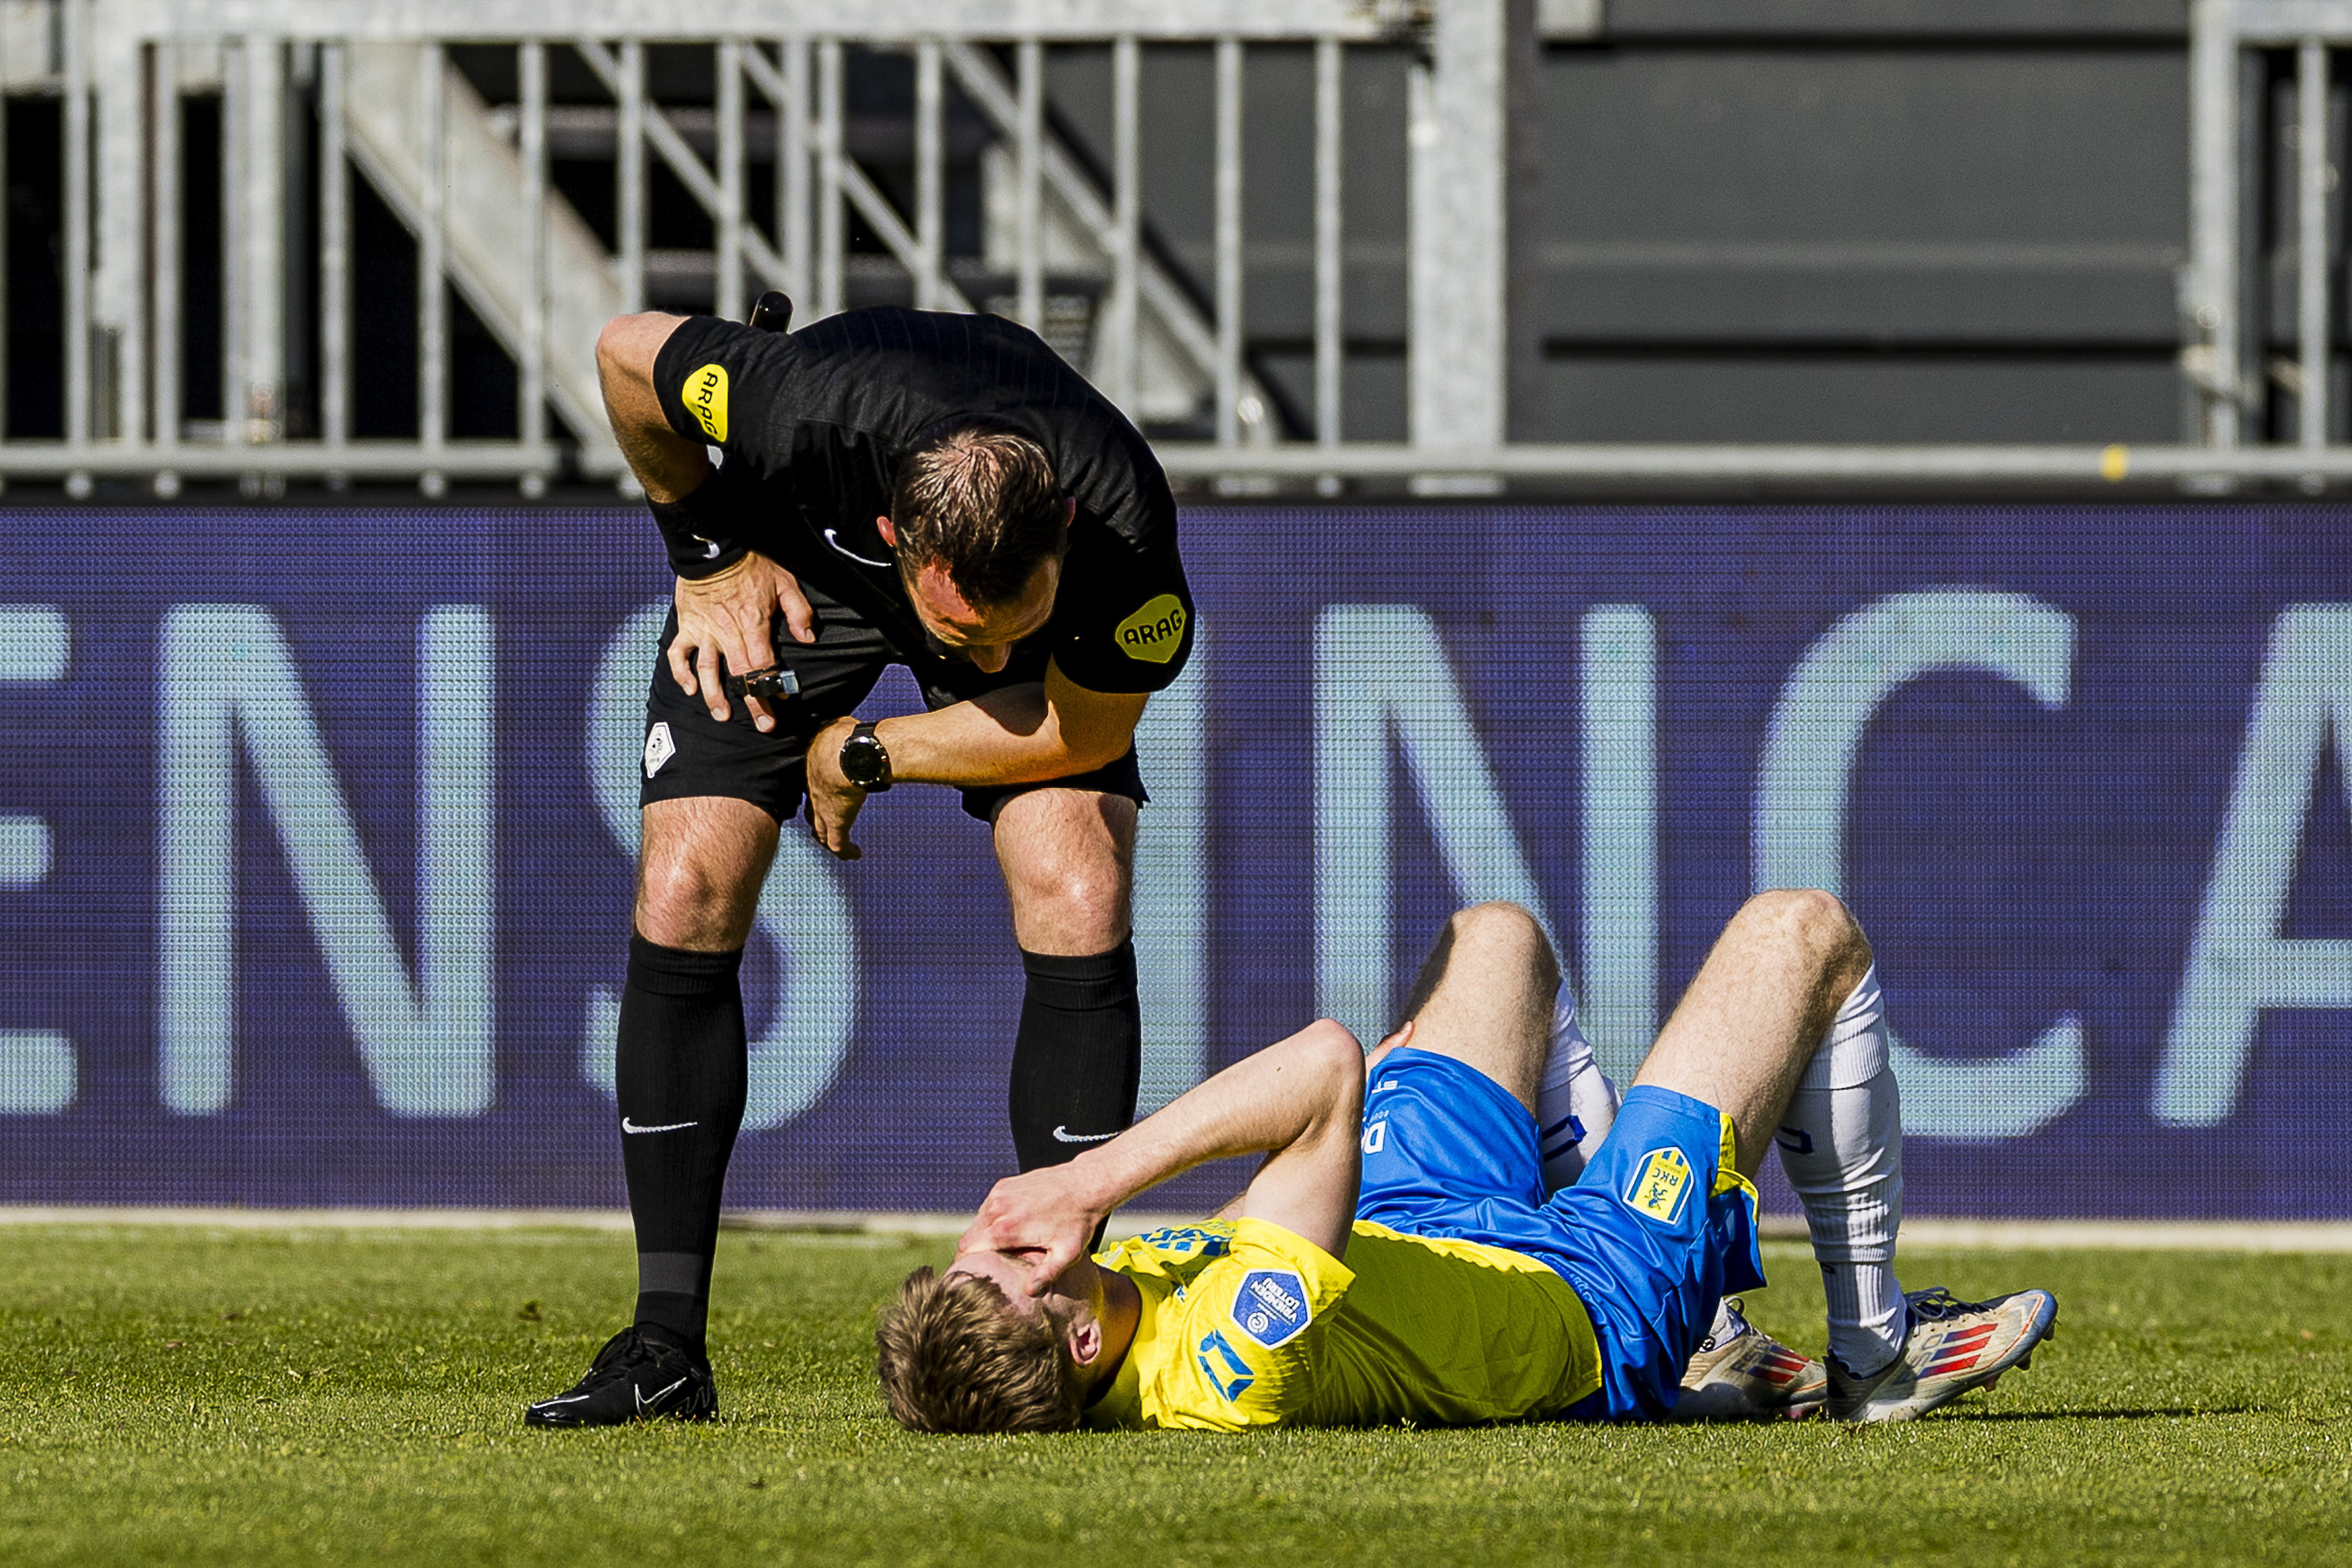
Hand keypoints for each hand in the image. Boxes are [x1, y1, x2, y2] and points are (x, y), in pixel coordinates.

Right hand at [667, 551, 815, 731]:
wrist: (713, 547)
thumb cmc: (752, 563)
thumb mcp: (785, 581)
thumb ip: (799, 611)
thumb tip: (808, 638)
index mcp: (753, 623)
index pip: (764, 662)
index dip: (773, 684)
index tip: (782, 701)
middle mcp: (728, 632)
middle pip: (741, 673)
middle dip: (753, 701)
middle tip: (763, 724)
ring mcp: (705, 631)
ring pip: (707, 669)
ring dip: (714, 694)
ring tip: (722, 715)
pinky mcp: (687, 626)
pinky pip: (679, 653)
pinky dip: (681, 672)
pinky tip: (690, 689)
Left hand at [802, 715, 868, 859]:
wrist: (852, 753)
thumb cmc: (845, 736)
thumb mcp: (836, 725)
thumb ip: (837, 727)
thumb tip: (843, 721)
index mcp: (812, 769)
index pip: (810, 785)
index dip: (815, 792)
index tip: (822, 794)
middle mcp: (813, 792)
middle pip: (811, 812)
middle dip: (817, 820)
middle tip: (824, 825)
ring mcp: (824, 809)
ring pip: (822, 831)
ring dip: (829, 839)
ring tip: (841, 845)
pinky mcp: (839, 822)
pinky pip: (839, 844)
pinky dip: (846, 851)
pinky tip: (855, 854)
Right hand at [959, 1162, 1113, 1296]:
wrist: (1085, 1183)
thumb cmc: (1078, 1221)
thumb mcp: (1067, 1252)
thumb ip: (1046, 1273)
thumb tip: (1028, 1291)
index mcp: (1007, 1228)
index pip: (968, 1250)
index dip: (967, 1266)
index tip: (975, 1276)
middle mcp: (997, 1208)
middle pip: (969, 1238)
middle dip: (975, 1254)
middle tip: (989, 1267)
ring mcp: (999, 1194)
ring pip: (976, 1223)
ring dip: (984, 1236)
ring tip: (1002, 1250)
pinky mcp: (1003, 1185)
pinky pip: (987, 1208)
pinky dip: (992, 1220)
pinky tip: (1010, 1229)